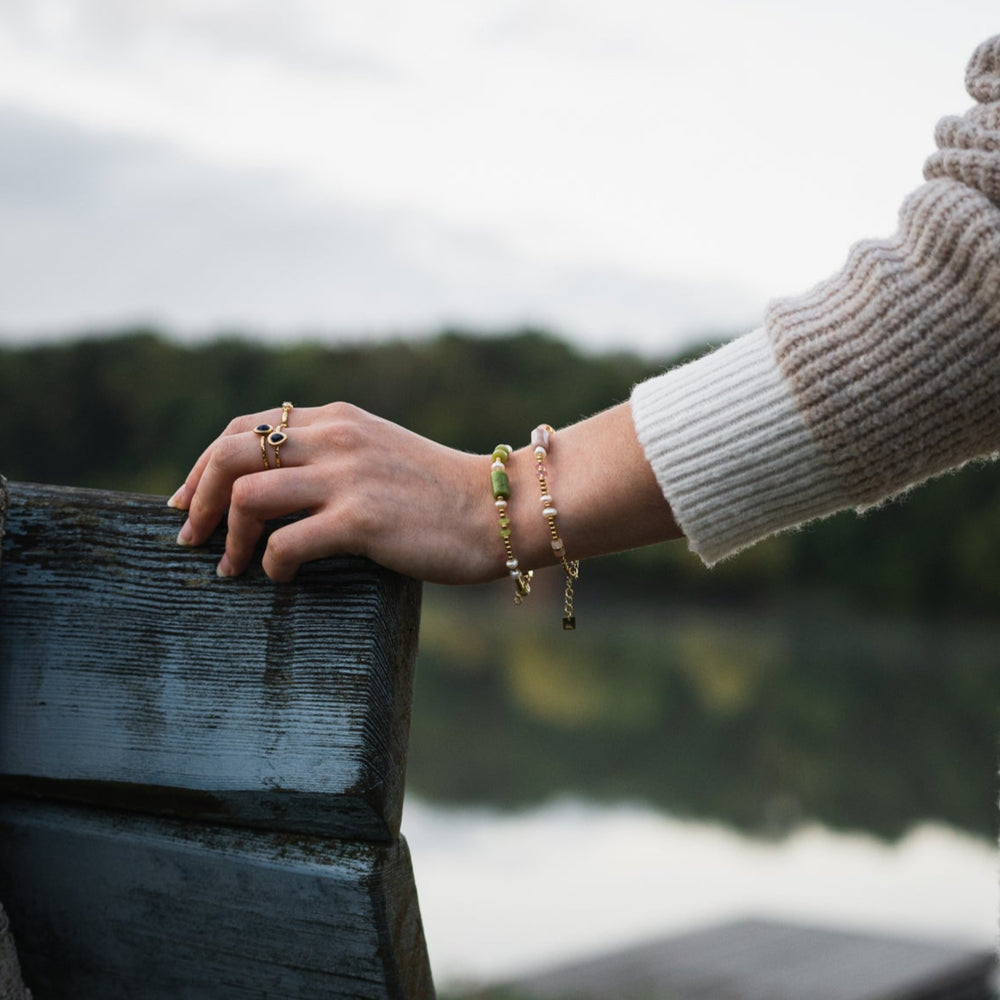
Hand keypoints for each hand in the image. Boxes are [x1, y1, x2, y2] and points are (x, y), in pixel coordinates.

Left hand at [169, 402, 502, 583]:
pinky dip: (270, 564)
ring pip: (248, 494)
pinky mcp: (363, 518)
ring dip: (229, 536)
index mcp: (336, 419)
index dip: (204, 464)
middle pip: (230, 453)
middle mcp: (335, 437)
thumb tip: (273, 490)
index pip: (244, 427)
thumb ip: (331, 457)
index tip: (189, 500)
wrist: (498, 508)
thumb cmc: (440, 493)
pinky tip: (280, 576)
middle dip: (199, 497)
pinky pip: (286, 542)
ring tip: (233, 567)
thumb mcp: (379, 454)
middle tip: (192, 535)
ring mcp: (348, 476)